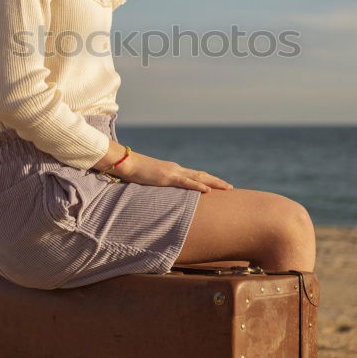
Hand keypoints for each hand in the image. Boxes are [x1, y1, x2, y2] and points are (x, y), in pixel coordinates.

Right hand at [106, 149, 234, 192]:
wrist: (125, 162)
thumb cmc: (134, 172)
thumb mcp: (149, 180)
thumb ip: (156, 185)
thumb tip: (159, 194)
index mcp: (172, 170)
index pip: (194, 175)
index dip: (207, 180)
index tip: (219, 186)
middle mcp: (176, 169)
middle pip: (201, 175)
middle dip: (217, 181)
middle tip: (231, 187)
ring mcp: (172, 172)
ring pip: (198, 177)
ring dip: (214, 183)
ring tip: (227, 188)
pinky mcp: (166, 177)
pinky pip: (186, 182)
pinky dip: (198, 186)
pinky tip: (208, 190)